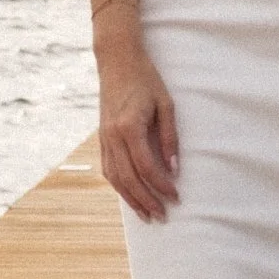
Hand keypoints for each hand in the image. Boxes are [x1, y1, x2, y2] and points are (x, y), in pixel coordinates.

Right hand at [97, 40, 181, 218]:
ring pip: (115, 178)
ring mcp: (104, 138)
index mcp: (130, 127)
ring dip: (131, 199)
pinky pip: (108, 168)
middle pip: (129, 179)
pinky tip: (130, 195)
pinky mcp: (101, 138)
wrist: (117, 61)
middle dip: (146, 201)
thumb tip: (175, 169)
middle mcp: (113, 136)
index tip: (176, 197)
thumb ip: (170, 138)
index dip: (162, 186)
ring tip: (147, 215)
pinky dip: (119, 186)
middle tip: (163, 216)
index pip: (147, 167)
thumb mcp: (166, 105)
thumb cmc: (146, 80)